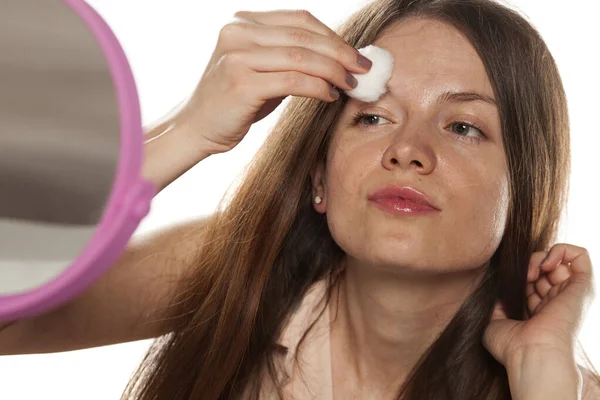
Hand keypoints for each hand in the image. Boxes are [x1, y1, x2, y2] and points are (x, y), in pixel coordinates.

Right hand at [176, 9, 370, 155]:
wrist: (196, 128)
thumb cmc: (233, 101)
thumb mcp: (261, 70)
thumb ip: (290, 58)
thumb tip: (339, 58)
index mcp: (243, 23)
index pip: (300, 20)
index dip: (333, 36)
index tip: (356, 54)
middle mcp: (238, 33)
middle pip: (304, 36)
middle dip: (341, 53)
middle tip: (364, 69)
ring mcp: (237, 56)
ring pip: (301, 56)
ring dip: (334, 70)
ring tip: (351, 84)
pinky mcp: (241, 82)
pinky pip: (292, 81)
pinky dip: (318, 87)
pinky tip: (330, 96)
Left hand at [482, 243, 595, 366]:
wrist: (531, 353)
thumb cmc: (512, 347)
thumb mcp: (495, 324)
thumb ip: (496, 307)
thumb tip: (497, 295)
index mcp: (540, 311)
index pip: (531, 280)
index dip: (519, 276)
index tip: (509, 285)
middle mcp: (557, 301)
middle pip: (544, 267)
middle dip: (529, 264)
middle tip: (522, 277)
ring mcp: (570, 294)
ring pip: (558, 260)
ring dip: (540, 257)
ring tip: (531, 272)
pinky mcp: (582, 287)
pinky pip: (580, 255)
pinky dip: (561, 250)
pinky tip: (545, 263)